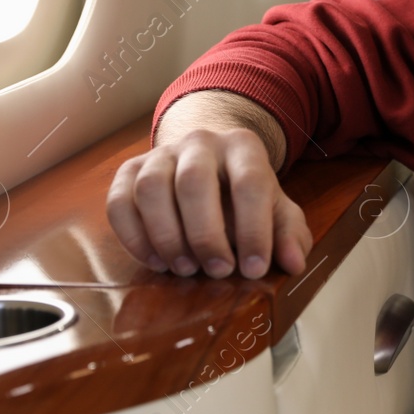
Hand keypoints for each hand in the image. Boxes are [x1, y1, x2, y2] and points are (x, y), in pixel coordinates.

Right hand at [106, 124, 311, 278]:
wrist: (209, 162)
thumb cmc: (245, 195)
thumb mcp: (276, 210)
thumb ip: (289, 234)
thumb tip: (294, 263)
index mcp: (243, 147)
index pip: (249, 182)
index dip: (253, 229)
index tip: (254, 269)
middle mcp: (200, 142)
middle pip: (194, 181)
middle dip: (206, 234)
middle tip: (218, 271)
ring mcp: (160, 154)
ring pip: (151, 188)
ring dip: (166, 235)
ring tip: (185, 269)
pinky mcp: (129, 170)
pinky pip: (118, 200)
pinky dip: (133, 236)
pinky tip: (155, 261)